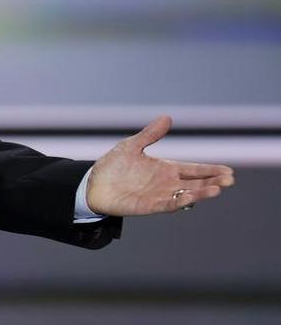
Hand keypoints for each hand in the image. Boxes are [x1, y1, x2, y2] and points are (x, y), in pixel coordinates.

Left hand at [86, 115, 234, 215]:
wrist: (93, 184)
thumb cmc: (113, 166)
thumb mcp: (132, 146)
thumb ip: (150, 135)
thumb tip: (167, 118)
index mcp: (166, 169)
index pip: (193, 169)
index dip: (210, 170)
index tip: (228, 171)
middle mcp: (166, 183)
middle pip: (195, 183)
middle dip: (212, 181)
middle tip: (230, 180)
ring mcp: (158, 195)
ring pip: (185, 195)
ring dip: (201, 193)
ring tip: (217, 189)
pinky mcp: (148, 206)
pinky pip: (167, 204)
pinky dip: (178, 202)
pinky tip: (191, 198)